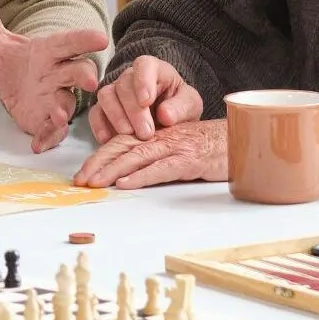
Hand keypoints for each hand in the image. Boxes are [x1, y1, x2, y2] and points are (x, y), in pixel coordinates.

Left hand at [0, 0, 107, 152]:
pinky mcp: (46, 122)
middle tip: (89, 80)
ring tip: (58, 113)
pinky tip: (36, 144)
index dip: (84, 40)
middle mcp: (56, 74)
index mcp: (47, 51)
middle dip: (85, 75)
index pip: (68, 42)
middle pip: (78, 72)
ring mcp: (54, 99)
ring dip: (64, 109)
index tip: (100, 38)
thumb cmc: (12, 62)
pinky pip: (52, 131)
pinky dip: (46, 137)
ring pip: (67, 103)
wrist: (12, 89)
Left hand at [73, 121, 228, 189]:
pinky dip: (142, 176)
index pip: (118, 144)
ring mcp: (174, 148)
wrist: (239, 140)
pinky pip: (162, 168)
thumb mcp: (174, 149)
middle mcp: (159, 138)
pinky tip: (127, 183)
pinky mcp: (189, 160)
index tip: (81, 175)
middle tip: (80, 181)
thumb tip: (124, 174)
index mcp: (153, 135)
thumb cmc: (204, 147)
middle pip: (121, 149)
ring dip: (113, 171)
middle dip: (98, 165)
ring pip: (137, 157)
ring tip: (95, 183)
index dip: (98, 158)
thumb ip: (152, 156)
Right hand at [88, 54, 202, 142]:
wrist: (169, 121)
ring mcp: (114, 92)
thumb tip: (165, 115)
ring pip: (105, 96)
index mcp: (154, 69)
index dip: (143, 81)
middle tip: (146, 133)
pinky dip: (100, 126)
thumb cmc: (179, 107)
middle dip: (133, 111)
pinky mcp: (103, 110)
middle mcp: (130, 77)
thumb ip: (181, 107)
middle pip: (123, 85)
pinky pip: (95, 113)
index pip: (144, 66)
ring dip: (116, 117)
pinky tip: (109, 140)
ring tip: (129, 136)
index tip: (147, 101)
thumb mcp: (190, 105)